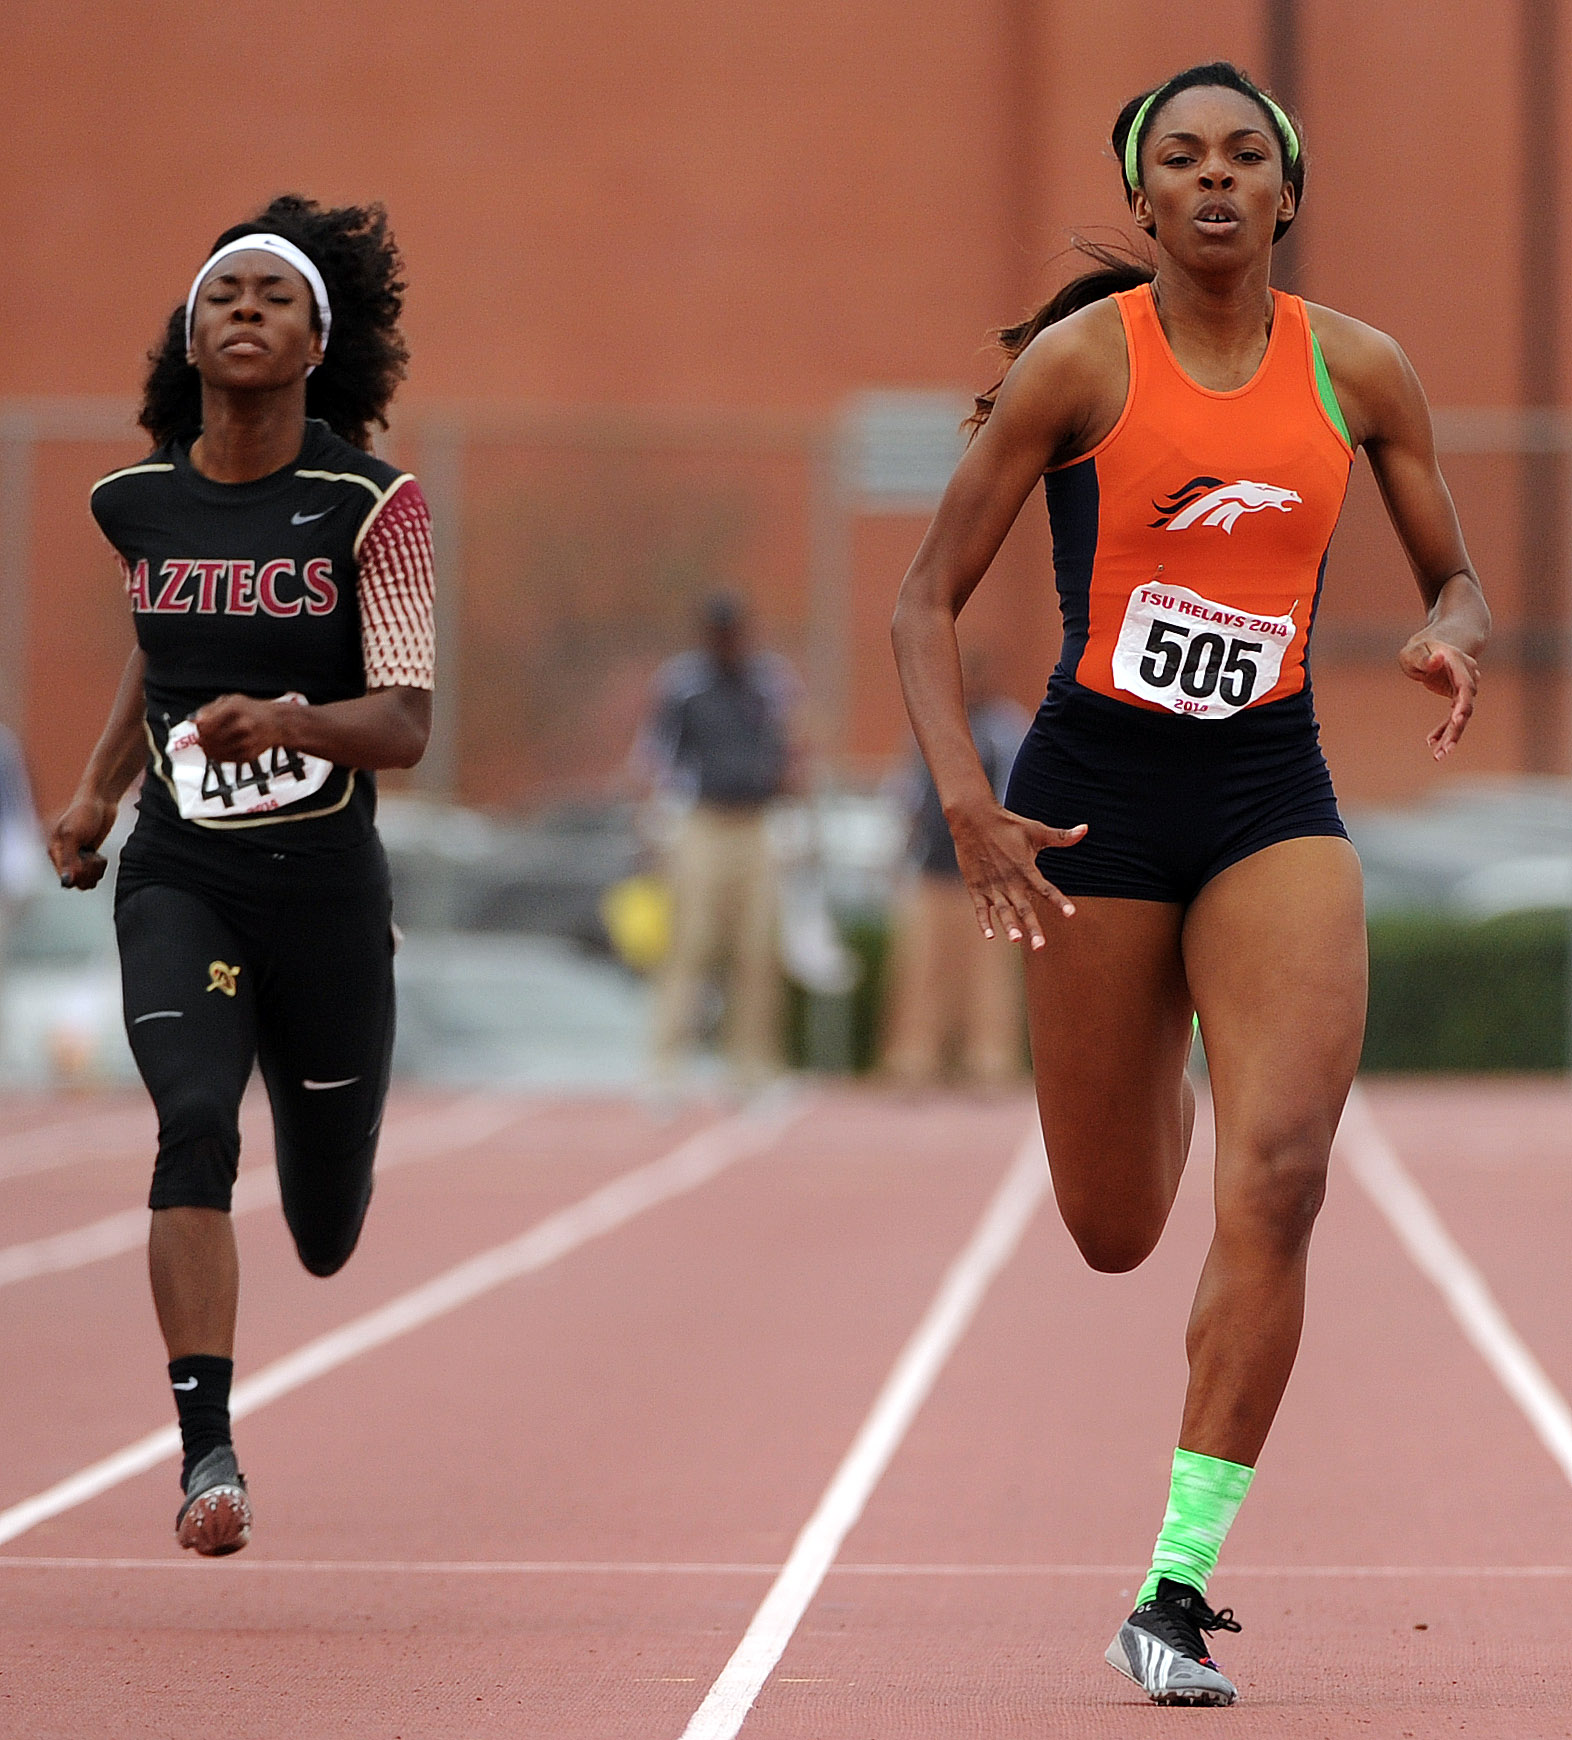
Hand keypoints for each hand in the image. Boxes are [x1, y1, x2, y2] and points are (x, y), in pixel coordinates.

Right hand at [50, 795, 116, 889]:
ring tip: (98, 857)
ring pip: (87, 880)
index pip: (66, 878)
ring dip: (96, 872)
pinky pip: (95, 874)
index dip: (79, 875)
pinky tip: (102, 858)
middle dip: (89, 874)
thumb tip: (66, 882)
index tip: (87, 860)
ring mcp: (78, 858)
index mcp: (54, 852)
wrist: (101, 800)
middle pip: (77, 883)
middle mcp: (64, 857)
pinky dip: (101, 868)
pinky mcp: (90, 856)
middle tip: (93, 858)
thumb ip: (68, 858)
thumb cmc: (84, 813)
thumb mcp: (73, 835)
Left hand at [193, 694, 293, 761]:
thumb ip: (210, 709)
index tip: (200, 728)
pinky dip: (220, 757)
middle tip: (201, 740)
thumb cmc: (251, 710)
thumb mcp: (232, 701)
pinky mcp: (250, 755)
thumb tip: (192, 722)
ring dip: (208, 751)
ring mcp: (248, 741)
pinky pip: (227, 760)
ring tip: (208, 747)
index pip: (205, 724)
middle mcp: (243, 725)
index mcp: (236, 708)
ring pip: (216, 752)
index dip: (199, 728)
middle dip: (202, 740)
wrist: (278, 723)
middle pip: (209, 739)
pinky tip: (221, 751)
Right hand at [948, 797, 1087, 949]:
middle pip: (1024, 908)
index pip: (1046, 889)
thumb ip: (1061, 836)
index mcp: (1026, 869)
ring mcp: (992, 886)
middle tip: (1040, 946)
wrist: (973, 819)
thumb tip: (1086, 829)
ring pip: (1003, 911)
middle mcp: (1010, 881)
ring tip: (1016, 940)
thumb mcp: (1036, 830)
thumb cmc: (1008, 825)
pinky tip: (990, 937)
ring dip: (1009, 926)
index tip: (1072, 914)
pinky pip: (980, 909)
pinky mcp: (975, 887)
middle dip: (1033, 928)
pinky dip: (984, 922)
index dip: (1059, 901)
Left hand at [1398, 633, 1478, 759]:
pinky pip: (1453, 718)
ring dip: (1451, 735)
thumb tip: (1438, 658)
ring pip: (1461, 716)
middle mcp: (1467, 678)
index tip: (1457, 718)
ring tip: (1438, 755)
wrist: (1435, 646)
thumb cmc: (1420, 648)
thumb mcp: (1414, 651)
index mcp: (1458, 664)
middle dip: (1456, 729)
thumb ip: (1423, 657)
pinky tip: (1431, 742)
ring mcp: (1464, 690)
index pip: (1465, 686)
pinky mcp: (1457, 699)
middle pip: (1465, 707)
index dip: (1463, 703)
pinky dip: (1444, 730)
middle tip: (1444, 749)